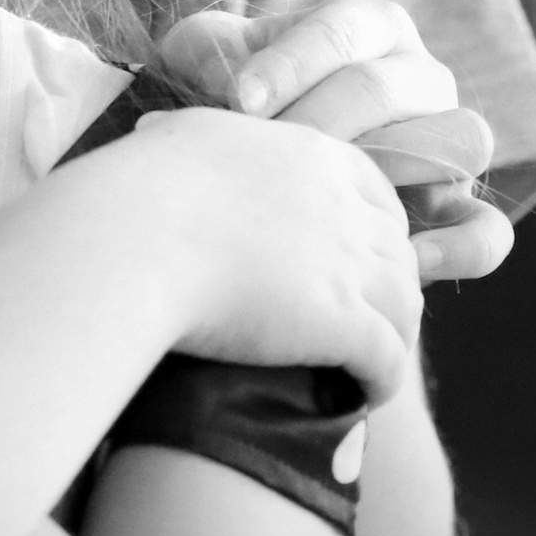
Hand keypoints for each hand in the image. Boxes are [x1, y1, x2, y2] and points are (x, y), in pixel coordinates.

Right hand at [110, 108, 423, 405]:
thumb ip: (209, 142)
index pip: (375, 194)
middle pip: (396, 253)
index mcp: (312, 154)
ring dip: (391, 337)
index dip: (369, 231)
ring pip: (404, 308)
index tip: (345, 259)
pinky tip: (359, 395)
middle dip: (384, 288)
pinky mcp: (345, 323)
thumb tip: (174, 140)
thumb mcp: (183, 139)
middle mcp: (345, 206)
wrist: (131, 237)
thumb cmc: (137, 188)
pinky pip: (389, 360)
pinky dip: (381, 381)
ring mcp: (350, 265)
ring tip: (362, 364)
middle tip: (357, 319)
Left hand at [157, 0, 507, 282]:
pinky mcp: (455, 208)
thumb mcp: (205, 57)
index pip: (344, 28)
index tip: (239, 100)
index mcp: (369, 26)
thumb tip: (228, 79)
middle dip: (319, 120)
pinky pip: (486, 226)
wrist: (241, 164)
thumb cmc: (225, 96)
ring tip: (324, 196)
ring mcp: (445, 142)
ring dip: (386, 169)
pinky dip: (461, 245)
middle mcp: (418, 77)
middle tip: (266, 151)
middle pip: (388, 88)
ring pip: (455, 142)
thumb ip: (210, 51)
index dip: (290, 62)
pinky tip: (406, 259)